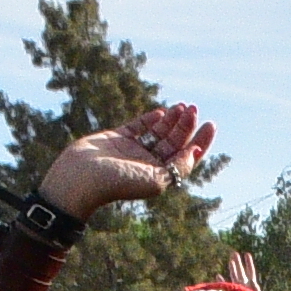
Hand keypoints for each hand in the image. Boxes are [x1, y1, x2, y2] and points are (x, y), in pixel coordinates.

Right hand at [38, 102, 212, 219]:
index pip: (186, 156)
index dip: (200, 141)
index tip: (210, 124)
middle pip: (174, 142)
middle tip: (193, 109)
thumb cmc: (117, 183)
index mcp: (159, 176)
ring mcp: (132, 150)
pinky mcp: (116, 138)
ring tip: (181, 106)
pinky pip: (137, 126)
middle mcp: (148, 163)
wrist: (79, 178)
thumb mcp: (154, 179)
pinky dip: (149, 119)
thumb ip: (178, 167)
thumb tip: (196, 152)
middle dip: (185, 125)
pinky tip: (160, 112)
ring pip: (158, 132)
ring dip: (171, 120)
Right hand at [222, 250, 265, 290]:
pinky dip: (222, 281)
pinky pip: (226, 286)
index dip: (249, 263)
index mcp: (252, 286)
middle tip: (235, 253)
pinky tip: (218, 275)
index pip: (250, 272)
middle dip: (238, 262)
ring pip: (234, 277)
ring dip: (232, 269)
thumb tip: (254, 282)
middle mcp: (245, 286)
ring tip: (231, 261)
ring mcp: (239, 290)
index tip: (247, 254)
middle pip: (241, 272)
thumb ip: (254, 289)